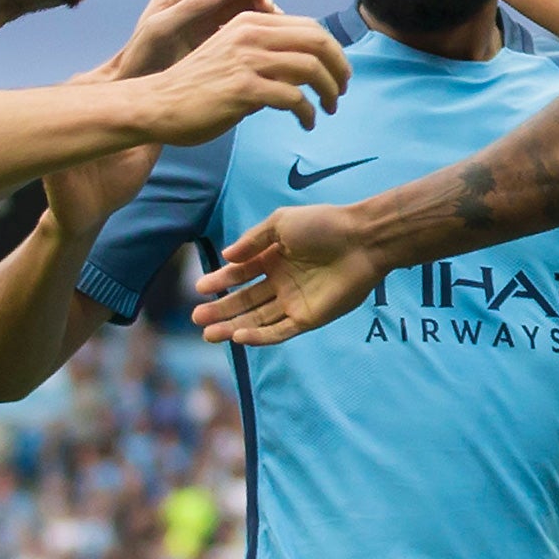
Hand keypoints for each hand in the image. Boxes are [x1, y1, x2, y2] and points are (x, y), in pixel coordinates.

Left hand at [92, 0, 279, 81]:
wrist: (134, 86)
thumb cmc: (141, 58)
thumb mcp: (162, 29)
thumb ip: (192, 6)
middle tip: (272, 9)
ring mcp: (204, 18)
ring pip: (240, 5)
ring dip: (259, 10)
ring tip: (276, 24)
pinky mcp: (212, 37)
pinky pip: (239, 26)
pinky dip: (255, 28)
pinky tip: (267, 38)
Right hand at [133, 13, 351, 147]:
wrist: (156, 104)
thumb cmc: (195, 88)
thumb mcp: (232, 57)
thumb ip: (264, 58)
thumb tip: (302, 72)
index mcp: (249, 22)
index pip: (309, 27)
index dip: (332, 50)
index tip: (338, 73)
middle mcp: (250, 34)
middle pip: (318, 42)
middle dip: (339, 67)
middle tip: (343, 90)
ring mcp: (247, 59)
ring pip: (311, 68)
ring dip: (329, 91)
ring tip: (329, 109)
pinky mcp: (244, 88)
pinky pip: (294, 97)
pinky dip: (308, 112)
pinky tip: (306, 123)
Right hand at [190, 204, 386, 344]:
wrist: (361, 240)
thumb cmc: (323, 225)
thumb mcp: (281, 223)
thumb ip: (252, 241)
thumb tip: (225, 257)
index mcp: (276, 257)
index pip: (242, 274)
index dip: (220, 281)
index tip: (200, 288)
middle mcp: (283, 282)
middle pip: (246, 301)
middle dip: (221, 309)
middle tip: (196, 318)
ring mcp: (295, 302)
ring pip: (257, 320)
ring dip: (232, 327)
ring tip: (207, 333)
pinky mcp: (309, 318)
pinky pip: (279, 331)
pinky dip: (258, 336)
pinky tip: (237, 336)